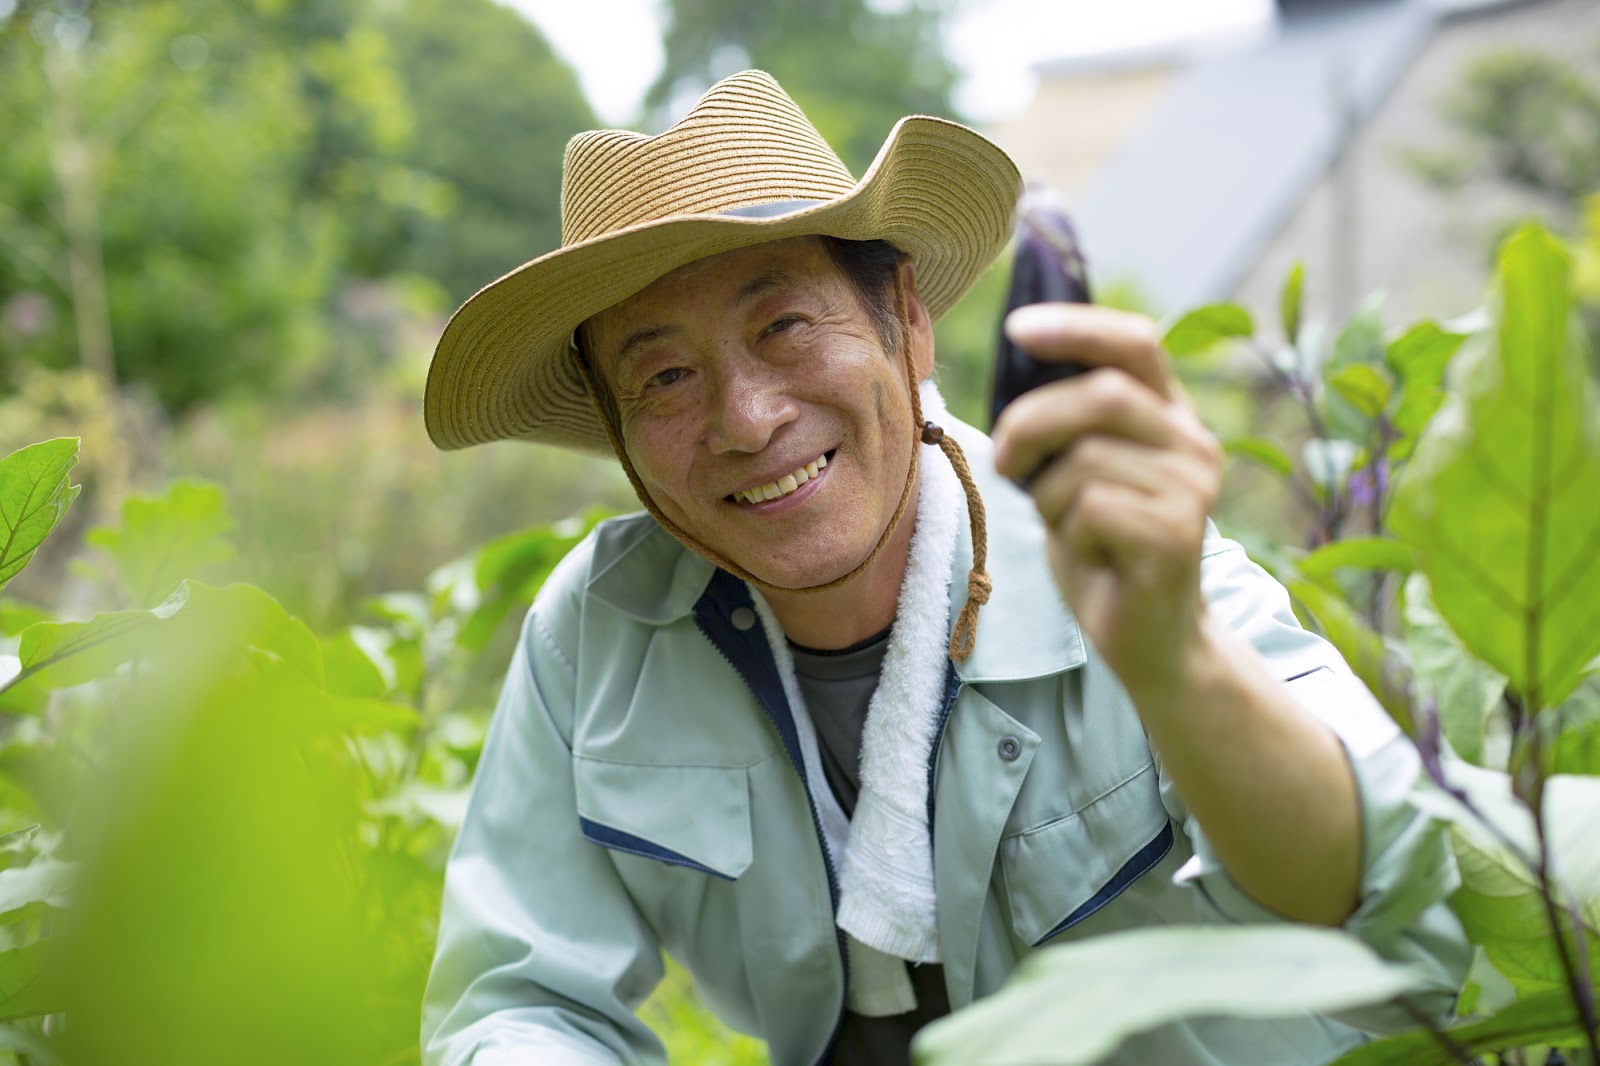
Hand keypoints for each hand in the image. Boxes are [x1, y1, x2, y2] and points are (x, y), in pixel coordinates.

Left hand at [991, 304, 1222, 699]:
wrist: (1150, 637)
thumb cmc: (1103, 548)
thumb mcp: (1079, 472)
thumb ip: (1065, 425)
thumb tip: (1012, 374)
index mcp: (1169, 416)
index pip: (1135, 343)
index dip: (1077, 327)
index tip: (1017, 328)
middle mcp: (1192, 443)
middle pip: (1101, 395)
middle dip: (1031, 423)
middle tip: (1003, 463)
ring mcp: (1191, 489)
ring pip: (1086, 459)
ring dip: (1047, 494)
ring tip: (1063, 523)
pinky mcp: (1176, 535)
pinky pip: (1091, 509)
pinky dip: (1067, 532)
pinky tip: (1090, 554)